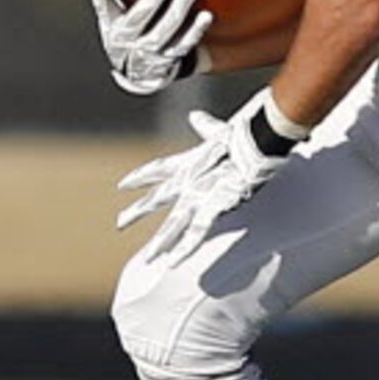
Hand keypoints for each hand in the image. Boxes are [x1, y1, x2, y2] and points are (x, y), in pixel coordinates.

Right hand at [92, 0, 211, 95]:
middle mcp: (127, 41)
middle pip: (137, 21)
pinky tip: (206, 16)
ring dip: (176, 13)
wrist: (138, 71)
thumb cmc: (128, 31)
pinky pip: (183, 46)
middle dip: (151, 1)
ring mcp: (148, 52)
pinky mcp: (169, 60)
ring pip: (163, 34)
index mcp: (112, 25)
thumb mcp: (115, 15)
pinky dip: (194, 31)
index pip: (103, 6)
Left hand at [113, 91, 293, 267]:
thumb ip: (206, 127)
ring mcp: (199, 194)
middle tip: (120, 222)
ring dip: (160, 242)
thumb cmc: (245, 131)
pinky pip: (196, 232)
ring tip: (147, 259)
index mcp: (191, 160)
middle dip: (139, 210)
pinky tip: (171, 263)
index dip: (142, 176)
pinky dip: (184, 248)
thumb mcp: (221, 130)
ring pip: (174, 223)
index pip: (159, 169)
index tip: (123, 185)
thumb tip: (195, 116)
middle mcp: (189, 179)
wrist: (258, 139)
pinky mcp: (212, 206)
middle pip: (158, 198)